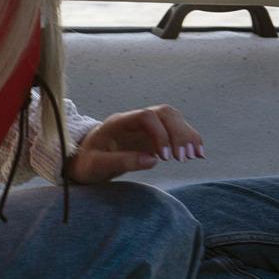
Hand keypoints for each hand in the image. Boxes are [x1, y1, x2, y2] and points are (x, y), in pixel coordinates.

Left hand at [67, 104, 203, 182]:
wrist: (82, 159)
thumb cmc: (86, 162)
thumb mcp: (97, 165)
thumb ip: (122, 161)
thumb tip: (152, 160)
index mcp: (118, 122)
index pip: (147, 116)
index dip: (160, 134)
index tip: (164, 158)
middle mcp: (135, 120)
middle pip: (165, 113)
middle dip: (178, 133)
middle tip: (183, 158)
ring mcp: (145, 126)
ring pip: (173, 119)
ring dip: (187, 135)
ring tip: (195, 156)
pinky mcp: (153, 135)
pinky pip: (175, 130)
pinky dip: (188, 139)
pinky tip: (197, 153)